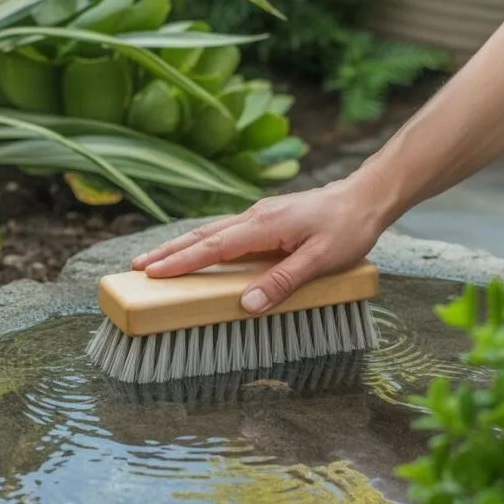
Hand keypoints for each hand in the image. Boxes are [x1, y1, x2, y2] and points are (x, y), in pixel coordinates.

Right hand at [131, 174, 388, 314]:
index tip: (153, 273)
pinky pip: (226, 232)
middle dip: (169, 252)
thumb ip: (283, 282)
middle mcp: (255, 217)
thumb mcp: (320, 260)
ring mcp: (259, 216)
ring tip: (155, 261)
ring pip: (211, 232)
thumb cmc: (347, 228)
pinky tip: (196, 251)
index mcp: (264, 225)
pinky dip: (203, 243)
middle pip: (203, 235)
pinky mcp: (266, 220)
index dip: (182, 261)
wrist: (365, 197)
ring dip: (182, 246)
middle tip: (137, 268)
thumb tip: (248, 305)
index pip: (214, 246)